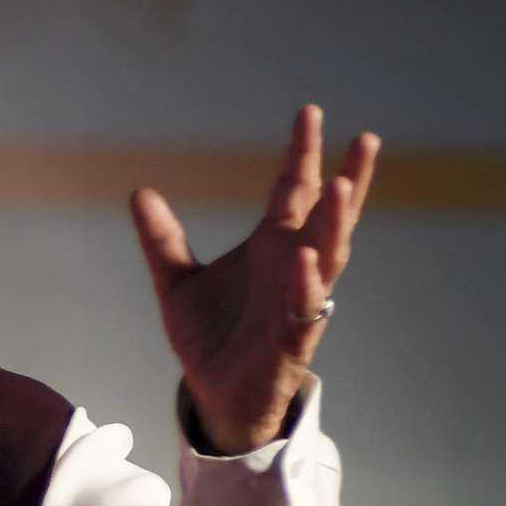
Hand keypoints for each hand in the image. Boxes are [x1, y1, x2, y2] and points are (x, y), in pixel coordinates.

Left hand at [129, 105, 379, 453]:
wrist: (211, 393)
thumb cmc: (209, 336)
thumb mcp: (175, 282)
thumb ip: (161, 239)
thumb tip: (140, 192)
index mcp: (270, 245)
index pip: (292, 190)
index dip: (302, 154)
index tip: (311, 112)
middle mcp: (291, 267)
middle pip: (327, 216)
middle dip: (346, 178)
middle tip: (366, 138)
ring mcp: (297, 302)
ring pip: (328, 256)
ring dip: (335, 223)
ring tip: (342, 184)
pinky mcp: (290, 340)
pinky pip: (303, 309)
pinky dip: (305, 283)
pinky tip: (305, 257)